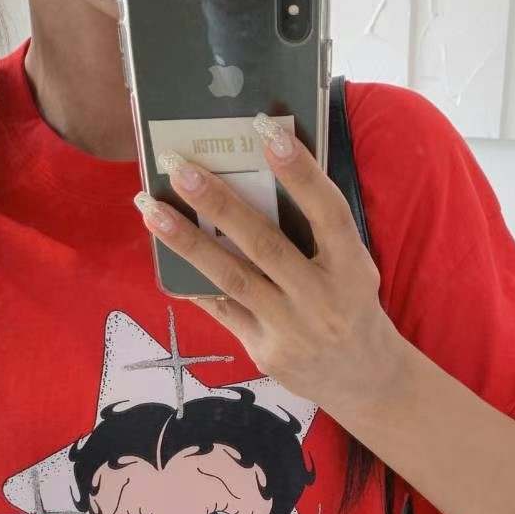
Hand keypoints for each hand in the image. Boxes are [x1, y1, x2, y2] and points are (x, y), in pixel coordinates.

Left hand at [134, 115, 405, 412]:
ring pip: (233, 278)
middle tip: (181, 168)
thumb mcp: (351, 268)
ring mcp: (291, 329)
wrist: (362, 379)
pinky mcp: (266, 352)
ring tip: (152, 210)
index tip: (268, 134)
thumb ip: (317, 233)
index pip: (327, 213)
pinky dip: (195, 283)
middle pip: (265, 245)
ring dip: (188, 242)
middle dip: (220, 203)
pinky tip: (166, 259)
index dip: (300, 174)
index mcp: (351, 268)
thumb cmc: (350, 305)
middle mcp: (322, 299)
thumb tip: (260, 179)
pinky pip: (224, 310)